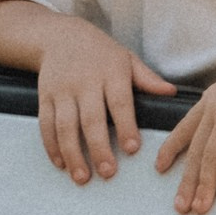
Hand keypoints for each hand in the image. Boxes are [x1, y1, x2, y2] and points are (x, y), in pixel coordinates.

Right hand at [35, 18, 174, 184]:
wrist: (60, 36)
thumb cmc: (101, 52)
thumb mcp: (127, 59)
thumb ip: (147, 78)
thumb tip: (171, 92)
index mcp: (111, 73)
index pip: (120, 102)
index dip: (126, 126)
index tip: (133, 149)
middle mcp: (85, 83)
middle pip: (91, 119)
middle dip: (99, 148)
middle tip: (107, 172)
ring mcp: (62, 91)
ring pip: (65, 126)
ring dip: (72, 153)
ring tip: (82, 177)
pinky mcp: (44, 97)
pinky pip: (46, 125)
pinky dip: (51, 146)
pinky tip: (61, 163)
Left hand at [153, 45, 215, 214]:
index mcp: (212, 97)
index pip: (183, 127)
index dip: (170, 149)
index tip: (160, 168)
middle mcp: (215, 105)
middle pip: (195, 151)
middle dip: (187, 182)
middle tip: (181, 205)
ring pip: (209, 157)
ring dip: (206, 186)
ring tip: (202, 207)